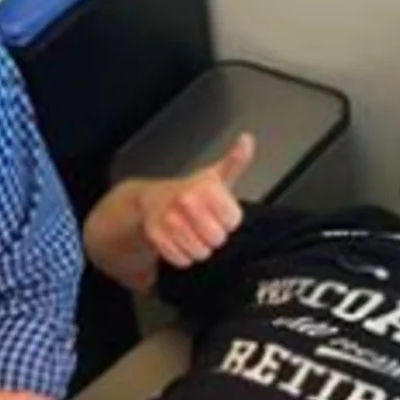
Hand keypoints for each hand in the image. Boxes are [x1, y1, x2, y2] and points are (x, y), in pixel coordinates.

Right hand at [137, 133, 255, 269]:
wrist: (152, 200)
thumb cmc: (190, 191)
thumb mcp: (215, 176)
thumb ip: (235, 161)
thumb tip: (247, 140)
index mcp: (205, 186)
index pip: (233, 221)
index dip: (228, 220)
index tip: (219, 213)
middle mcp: (186, 200)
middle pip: (217, 238)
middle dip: (214, 236)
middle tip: (205, 224)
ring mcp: (170, 219)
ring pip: (200, 252)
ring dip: (199, 247)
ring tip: (193, 233)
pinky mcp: (156, 236)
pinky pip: (182, 259)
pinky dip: (184, 256)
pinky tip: (180, 240)